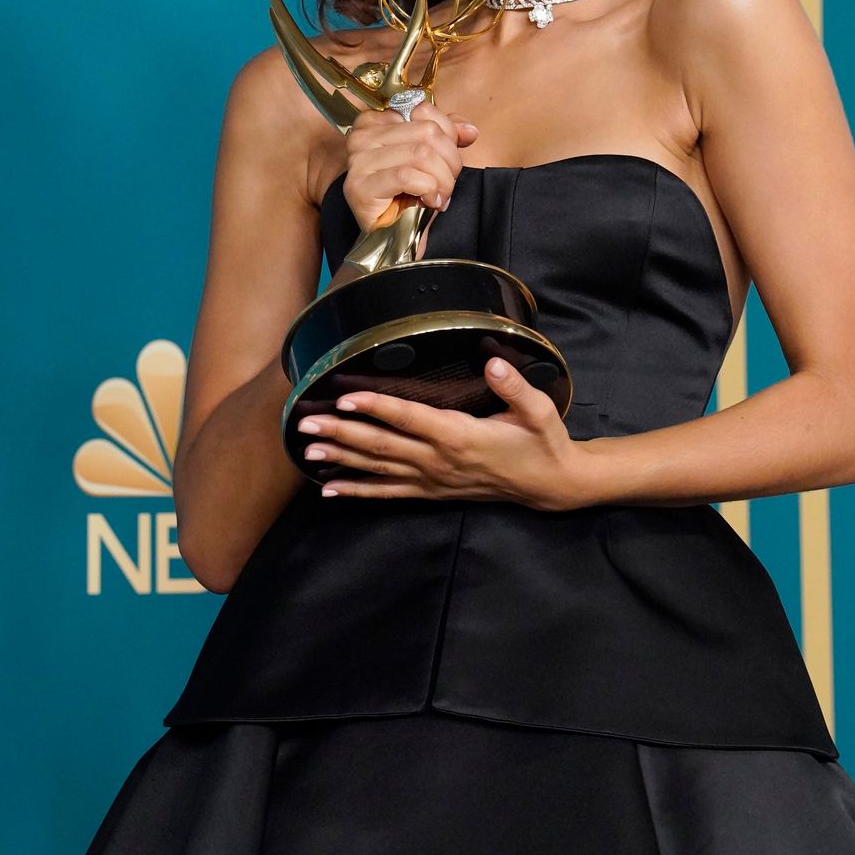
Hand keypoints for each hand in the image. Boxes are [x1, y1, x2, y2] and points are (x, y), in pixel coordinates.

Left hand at [295, 357, 592, 511]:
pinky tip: (331, 489)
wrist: (550, 485)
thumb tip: (492, 360)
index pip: (409, 418)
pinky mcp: (432, 492)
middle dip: (341, 434)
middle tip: (305, 425)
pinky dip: (358, 491)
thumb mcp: (539, 411)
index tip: (345, 398)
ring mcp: (433, 480)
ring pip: (378, 470)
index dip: (376, 407)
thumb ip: (514, 386)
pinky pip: (389, 494)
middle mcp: (439, 460)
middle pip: (381, 445)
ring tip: (306, 452)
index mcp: (460, 435)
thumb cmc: (542, 442)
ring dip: (341, 460)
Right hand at [343, 100, 479, 232]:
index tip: (450, 158)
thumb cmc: (406, 192)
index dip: (448, 134)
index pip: (424, 110)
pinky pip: (407, 177)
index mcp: (376, 120)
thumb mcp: (430, 157)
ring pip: (421, 154)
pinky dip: (428, 190)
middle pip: (427, 131)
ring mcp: (358, 160)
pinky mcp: (360, 186)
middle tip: (449, 181)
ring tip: (441, 194)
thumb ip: (447, 137)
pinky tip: (430, 201)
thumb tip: (470, 130)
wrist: (388, 233)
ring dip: (442, 179)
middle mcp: (362, 135)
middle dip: (449, 160)